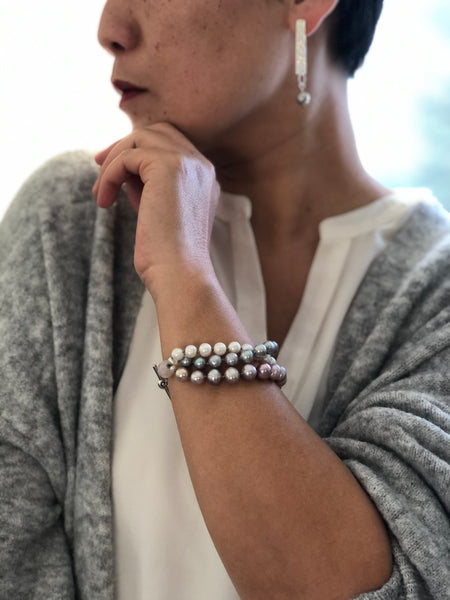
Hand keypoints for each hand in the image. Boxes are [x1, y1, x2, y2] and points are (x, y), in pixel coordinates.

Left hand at [92, 123, 219, 294]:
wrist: (180, 274)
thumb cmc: (167, 255)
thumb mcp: (157, 211)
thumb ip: (146, 185)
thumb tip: (120, 165)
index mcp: (203, 177)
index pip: (169, 144)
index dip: (138, 150)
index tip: (113, 168)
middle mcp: (200, 165)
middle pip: (155, 132)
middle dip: (124, 145)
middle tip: (99, 164)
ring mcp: (188, 163)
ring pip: (139, 139)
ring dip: (113, 162)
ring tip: (101, 193)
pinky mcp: (169, 167)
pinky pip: (127, 157)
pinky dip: (109, 176)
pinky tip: (104, 202)